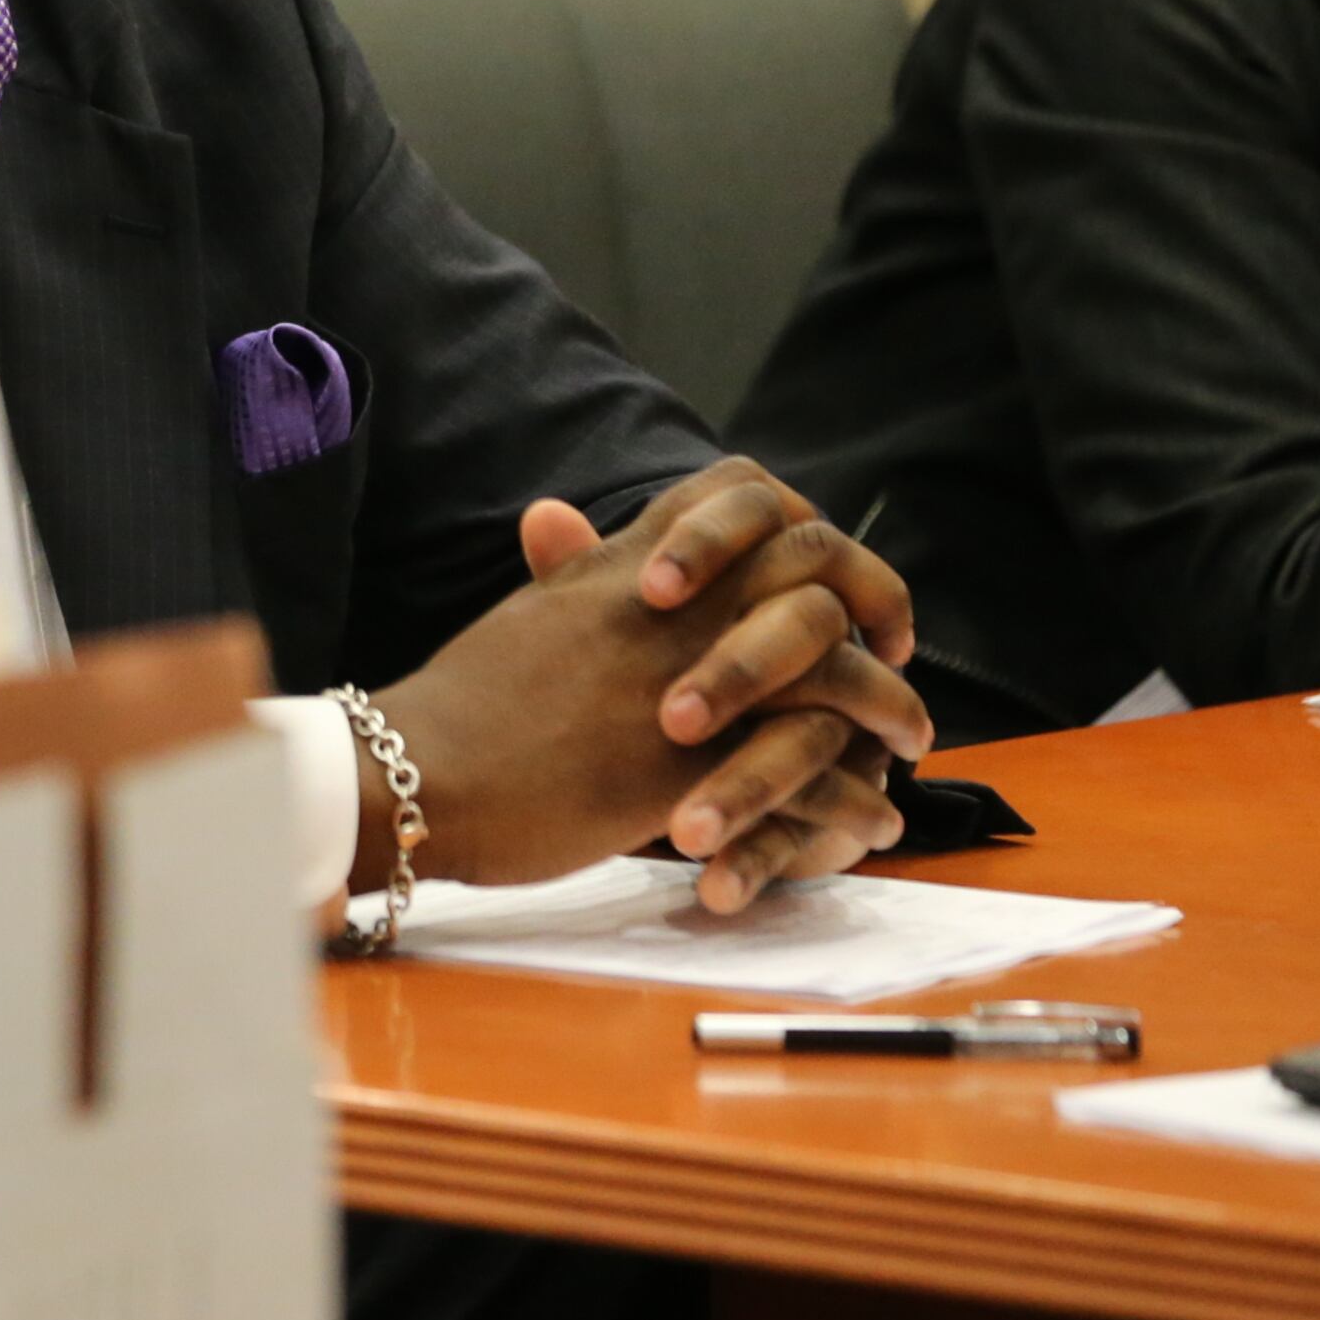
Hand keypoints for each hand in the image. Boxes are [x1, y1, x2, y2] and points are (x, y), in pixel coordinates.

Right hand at [360, 467, 926, 910]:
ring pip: (834, 670)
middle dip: (876, 603)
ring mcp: (684, 683)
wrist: (409, 774)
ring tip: (910, 747)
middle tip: (900, 650)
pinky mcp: (692, 769)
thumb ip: (567, 572)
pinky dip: (852, 801)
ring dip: (888, 708)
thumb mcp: (524, 615)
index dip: (802, 526)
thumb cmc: (457, 710)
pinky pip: (809, 774)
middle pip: (812, 565)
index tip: (829, 573)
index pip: (742, 496)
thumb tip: (562, 521)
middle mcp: (668, 608)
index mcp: (625, 564)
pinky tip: (874, 823)